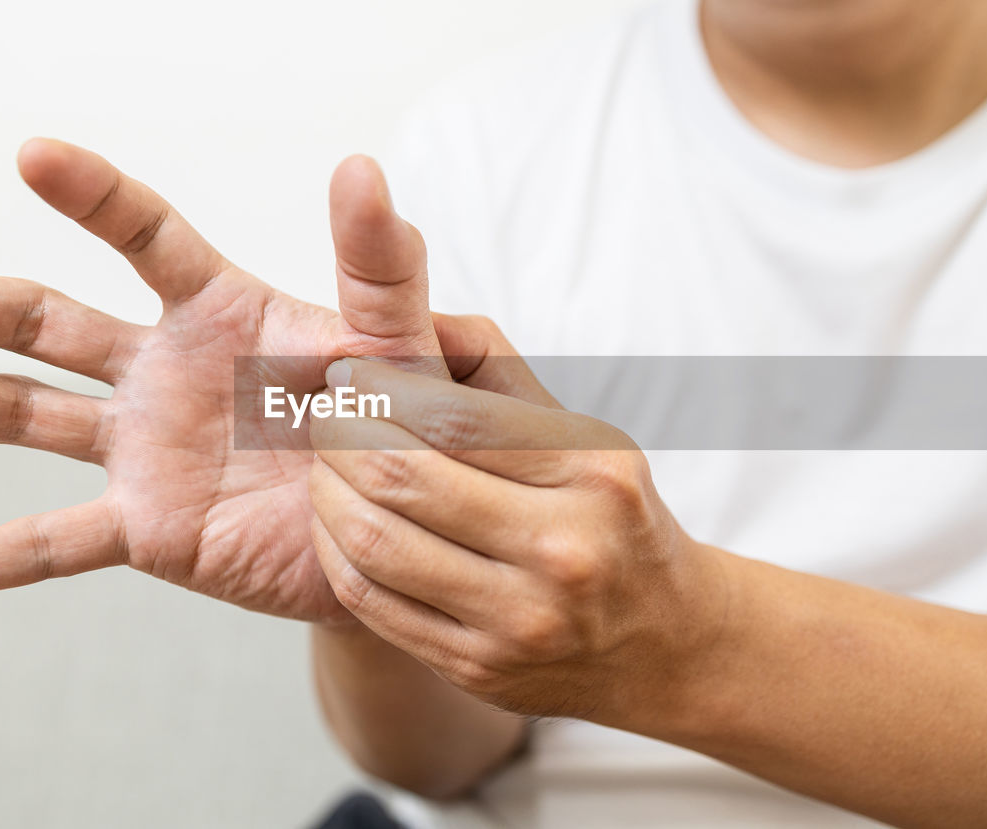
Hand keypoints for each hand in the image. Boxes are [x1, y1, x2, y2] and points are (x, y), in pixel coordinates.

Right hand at [0, 138, 517, 622]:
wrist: (403, 532)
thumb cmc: (404, 426)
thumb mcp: (398, 346)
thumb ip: (380, 270)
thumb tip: (365, 170)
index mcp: (224, 312)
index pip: (147, 237)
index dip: (95, 196)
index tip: (35, 156)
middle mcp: (165, 371)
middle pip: (44, 322)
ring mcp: (145, 450)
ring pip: (25, 418)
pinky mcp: (147, 528)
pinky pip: (49, 546)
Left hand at [307, 358, 730, 722]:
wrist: (662, 643)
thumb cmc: (610, 518)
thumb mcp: (581, 433)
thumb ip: (497, 367)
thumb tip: (413, 319)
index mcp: (592, 474)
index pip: (455, 417)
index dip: (380, 389)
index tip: (348, 376)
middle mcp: (562, 550)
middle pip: (402, 479)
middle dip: (339, 434)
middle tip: (324, 416)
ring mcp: (518, 621)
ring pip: (374, 542)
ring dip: (326, 492)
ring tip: (325, 466)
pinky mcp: (477, 668)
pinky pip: (371, 601)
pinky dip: (335, 551)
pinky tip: (337, 522)